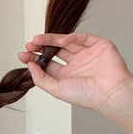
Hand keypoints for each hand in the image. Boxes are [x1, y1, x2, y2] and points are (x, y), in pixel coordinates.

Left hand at [18, 32, 132, 114]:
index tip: (23, 55)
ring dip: (51, 40)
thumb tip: (29, 66)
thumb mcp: (57, 89)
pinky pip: (83, 38)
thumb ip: (41, 79)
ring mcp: (87, 54)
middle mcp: (77, 64)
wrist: (109, 93)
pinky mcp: (99, 45)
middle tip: (29, 45)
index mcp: (67, 76)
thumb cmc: (87, 96)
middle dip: (41, 47)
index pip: (48, 64)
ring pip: (67, 42)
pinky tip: (61, 40)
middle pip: (55, 51)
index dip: (35, 59)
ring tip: (37, 40)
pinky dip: (72, 37)